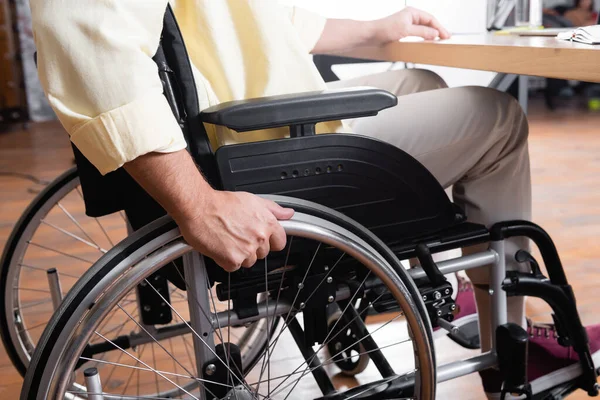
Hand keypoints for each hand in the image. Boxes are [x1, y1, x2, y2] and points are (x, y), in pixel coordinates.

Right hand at [176, 191, 293, 271]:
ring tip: (228, 239)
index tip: (262, 238)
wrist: (199, 207)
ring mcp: (247, 250)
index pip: (280, 242)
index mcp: (267, 223)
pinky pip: (234, 267)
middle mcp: (259, 237)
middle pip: (263, 253)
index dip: (270, 240)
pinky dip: (226, 260)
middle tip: (238, 234)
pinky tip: (221, 246)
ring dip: (240, 254)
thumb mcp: (252, 200)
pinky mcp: (232, 260)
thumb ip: (273, 209)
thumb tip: (288, 213)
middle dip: (252, 246)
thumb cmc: (221, 203)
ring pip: (249, 261)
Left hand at [374, 7, 450, 42]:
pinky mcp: (403, 31)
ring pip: (423, 28)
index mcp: (412, 12)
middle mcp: (410, 16)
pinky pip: (418, 33)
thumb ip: (421, 32)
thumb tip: (434, 33)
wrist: (371, 35)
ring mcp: (407, 23)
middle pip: (428, 23)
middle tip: (446, 38)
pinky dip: (424, 37)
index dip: (439, 27)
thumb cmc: (384, 29)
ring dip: (431, 34)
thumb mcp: (406, 30)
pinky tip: (427, 41)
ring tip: (439, 40)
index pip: (430, 19)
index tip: (446, 35)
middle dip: (437, 30)